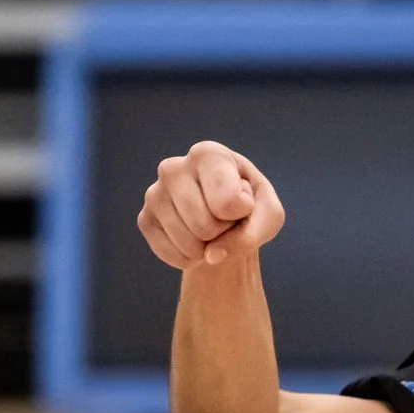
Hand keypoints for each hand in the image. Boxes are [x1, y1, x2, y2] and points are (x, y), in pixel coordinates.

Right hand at [138, 141, 284, 269]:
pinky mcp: (144, 219)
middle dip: (223, 232)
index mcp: (207, 154)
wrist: (224, 216)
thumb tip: (210, 256)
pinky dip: (190, 259)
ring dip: (207, 247)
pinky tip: (194, 241)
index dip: (243, 212)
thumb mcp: (268, 216)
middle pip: (205, 225)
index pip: (227, 202)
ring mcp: (154, 193)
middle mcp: (174, 168)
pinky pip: (172, 254)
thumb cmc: (250, 206)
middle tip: (223, 218)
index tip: (242, 200)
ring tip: (209, 227)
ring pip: (188, 243)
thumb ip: (251, 235)